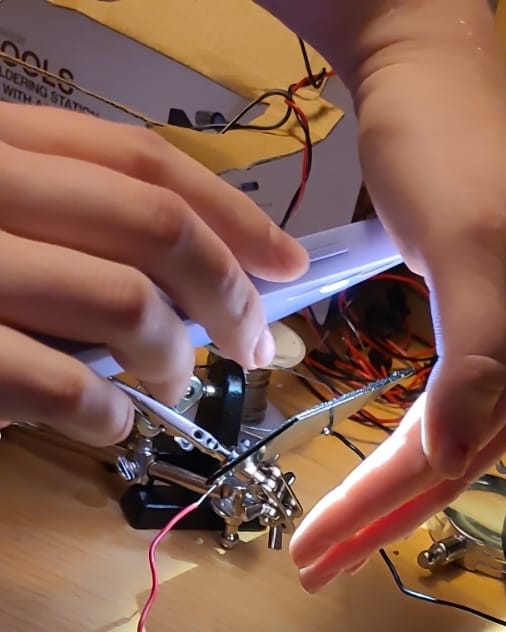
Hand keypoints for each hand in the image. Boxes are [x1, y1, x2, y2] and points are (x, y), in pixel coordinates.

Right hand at [0, 105, 307, 444]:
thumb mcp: (9, 225)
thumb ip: (85, 233)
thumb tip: (203, 285)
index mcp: (5, 146)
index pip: (142, 160)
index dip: (233, 214)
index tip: (288, 263)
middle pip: (158, 226)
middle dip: (230, 298)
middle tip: (251, 347)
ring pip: (130, 305)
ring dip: (173, 362)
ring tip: (166, 388)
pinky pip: (72, 387)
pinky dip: (110, 415)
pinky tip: (108, 421)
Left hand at [266, 0, 505, 589]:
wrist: (430, 65)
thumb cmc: (444, 147)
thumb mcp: (465, 246)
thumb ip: (473, 355)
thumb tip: (456, 458)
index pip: (448, 460)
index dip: (381, 512)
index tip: (317, 550)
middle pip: (447, 470)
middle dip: (378, 523)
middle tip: (313, 566)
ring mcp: (502, 347)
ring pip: (443, 452)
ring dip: (386, 501)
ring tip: (333, 538)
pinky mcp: (471, 326)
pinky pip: (438, 415)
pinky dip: (400, 455)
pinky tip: (374, 475)